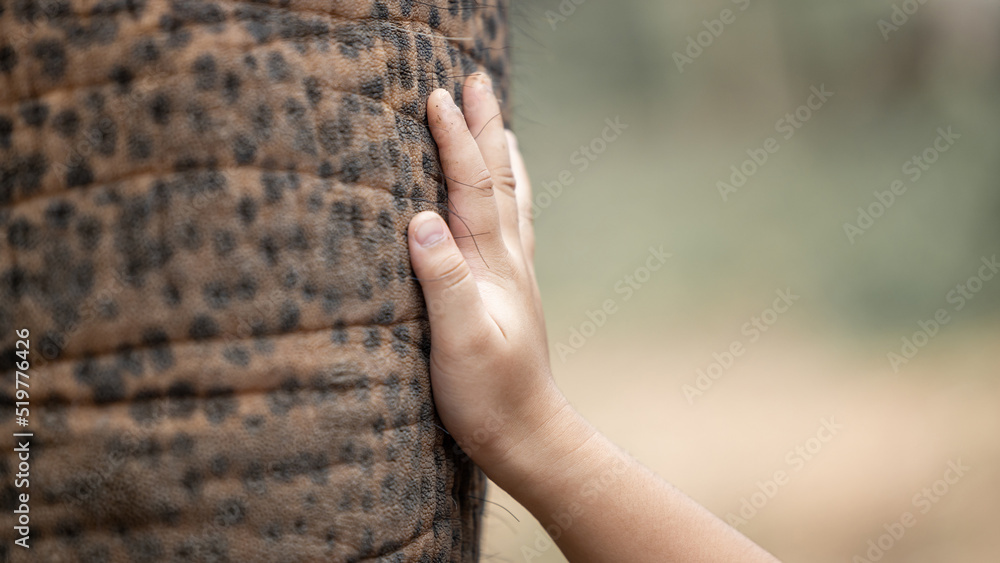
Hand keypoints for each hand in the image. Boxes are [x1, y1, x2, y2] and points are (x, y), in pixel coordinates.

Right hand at [407, 74, 567, 475]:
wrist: (529, 435)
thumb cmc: (489, 397)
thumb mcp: (458, 341)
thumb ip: (443, 280)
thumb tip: (420, 219)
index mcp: (492, 265)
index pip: (472, 188)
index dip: (456, 140)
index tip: (437, 96)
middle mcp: (508, 260)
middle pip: (497, 179)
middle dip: (485, 127)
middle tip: (475, 81)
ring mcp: (514, 275)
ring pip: (509, 198)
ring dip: (500, 153)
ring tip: (499, 120)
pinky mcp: (511, 292)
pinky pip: (513, 226)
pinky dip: (510, 194)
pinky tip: (509, 194)